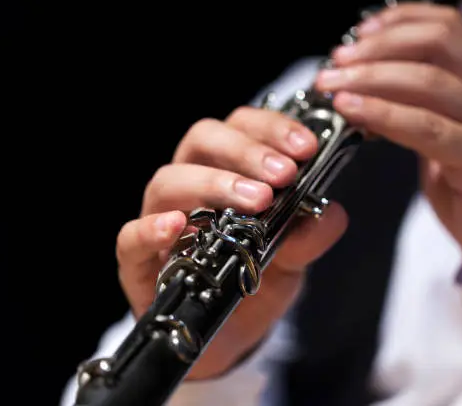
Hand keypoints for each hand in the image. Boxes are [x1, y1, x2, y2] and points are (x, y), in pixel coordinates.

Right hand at [115, 107, 346, 378]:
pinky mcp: (139, 262)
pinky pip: (130, 238)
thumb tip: (332, 212)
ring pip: (168, 181)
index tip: (305, 147)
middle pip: (202, 140)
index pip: (240, 128)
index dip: (270, 129)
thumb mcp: (291, 259)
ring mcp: (160, 220)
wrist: (228, 334)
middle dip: (245, 151)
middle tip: (283, 174)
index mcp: (225, 170)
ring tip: (255, 201)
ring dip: (213, 183)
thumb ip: (308, 235)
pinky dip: (150, 229)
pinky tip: (176, 226)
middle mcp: (190, 186)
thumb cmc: (252, 281)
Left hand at [315, 3, 461, 272]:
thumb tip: (361, 86)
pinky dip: (384, 114)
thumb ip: (412, 107)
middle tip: (335, 62)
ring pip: (429, 82)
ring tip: (331, 85)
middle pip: (436, 44)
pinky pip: (427, 128)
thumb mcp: (440, 134)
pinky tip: (353, 111)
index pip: (445, 27)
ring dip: (370, 77)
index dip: (400, 20)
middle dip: (377, 47)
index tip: (360, 31)